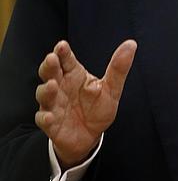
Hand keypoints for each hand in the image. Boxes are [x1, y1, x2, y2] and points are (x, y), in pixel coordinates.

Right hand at [35, 39, 136, 168]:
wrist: (91, 136)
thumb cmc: (98, 108)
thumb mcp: (112, 88)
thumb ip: (119, 68)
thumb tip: (131, 44)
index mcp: (74, 74)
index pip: (66, 59)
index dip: (63, 52)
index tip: (62, 45)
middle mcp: (61, 86)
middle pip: (50, 72)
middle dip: (49, 65)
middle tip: (52, 58)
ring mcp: (53, 104)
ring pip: (43, 93)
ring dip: (46, 89)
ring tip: (52, 85)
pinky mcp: (51, 123)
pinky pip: (43, 119)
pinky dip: (45, 117)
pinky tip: (49, 117)